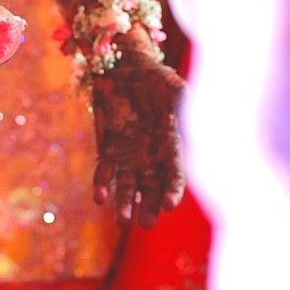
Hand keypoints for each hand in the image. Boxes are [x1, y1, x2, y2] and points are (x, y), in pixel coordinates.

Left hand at [91, 48, 183, 227]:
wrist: (125, 67)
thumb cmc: (155, 78)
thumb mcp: (174, 89)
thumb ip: (183, 106)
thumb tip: (189, 123)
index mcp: (172, 147)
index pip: (175, 176)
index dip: (173, 191)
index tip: (169, 205)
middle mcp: (152, 158)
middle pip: (152, 189)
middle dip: (150, 206)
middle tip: (147, 222)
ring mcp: (129, 157)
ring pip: (128, 187)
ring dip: (125, 204)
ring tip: (121, 220)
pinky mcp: (108, 150)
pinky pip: (105, 172)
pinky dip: (102, 185)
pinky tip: (100, 197)